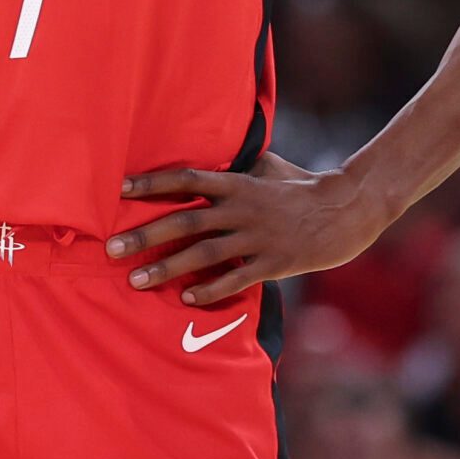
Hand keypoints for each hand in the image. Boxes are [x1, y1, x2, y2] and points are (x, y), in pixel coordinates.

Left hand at [107, 153, 389, 304]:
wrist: (349, 210)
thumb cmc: (304, 186)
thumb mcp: (270, 167)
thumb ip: (238, 166)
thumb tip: (212, 159)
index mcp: (239, 182)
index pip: (188, 178)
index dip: (153, 183)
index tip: (119, 188)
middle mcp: (243, 209)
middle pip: (186, 220)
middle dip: (145, 235)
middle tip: (111, 249)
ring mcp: (258, 237)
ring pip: (204, 253)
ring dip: (167, 268)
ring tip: (136, 281)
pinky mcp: (275, 263)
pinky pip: (236, 278)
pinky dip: (210, 289)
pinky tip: (186, 299)